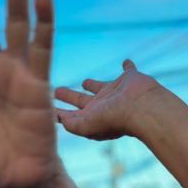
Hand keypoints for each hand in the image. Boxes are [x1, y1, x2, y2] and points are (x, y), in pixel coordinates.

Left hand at [54, 60, 178, 140]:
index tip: (45, 108)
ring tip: (84, 81)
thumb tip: (57, 117)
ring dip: (92, 84)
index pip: (70, 114)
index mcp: (91, 117)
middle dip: (69, 95)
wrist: (142, 107)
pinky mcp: (130, 79)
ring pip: (100, 86)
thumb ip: (69, 122)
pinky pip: (128, 70)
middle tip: (57, 90)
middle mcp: (102, 105)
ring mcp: (116, 92)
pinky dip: (127, 66)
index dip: (59, 113)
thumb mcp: (84, 125)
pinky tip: (125, 61)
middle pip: (81, 100)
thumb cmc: (113, 119)